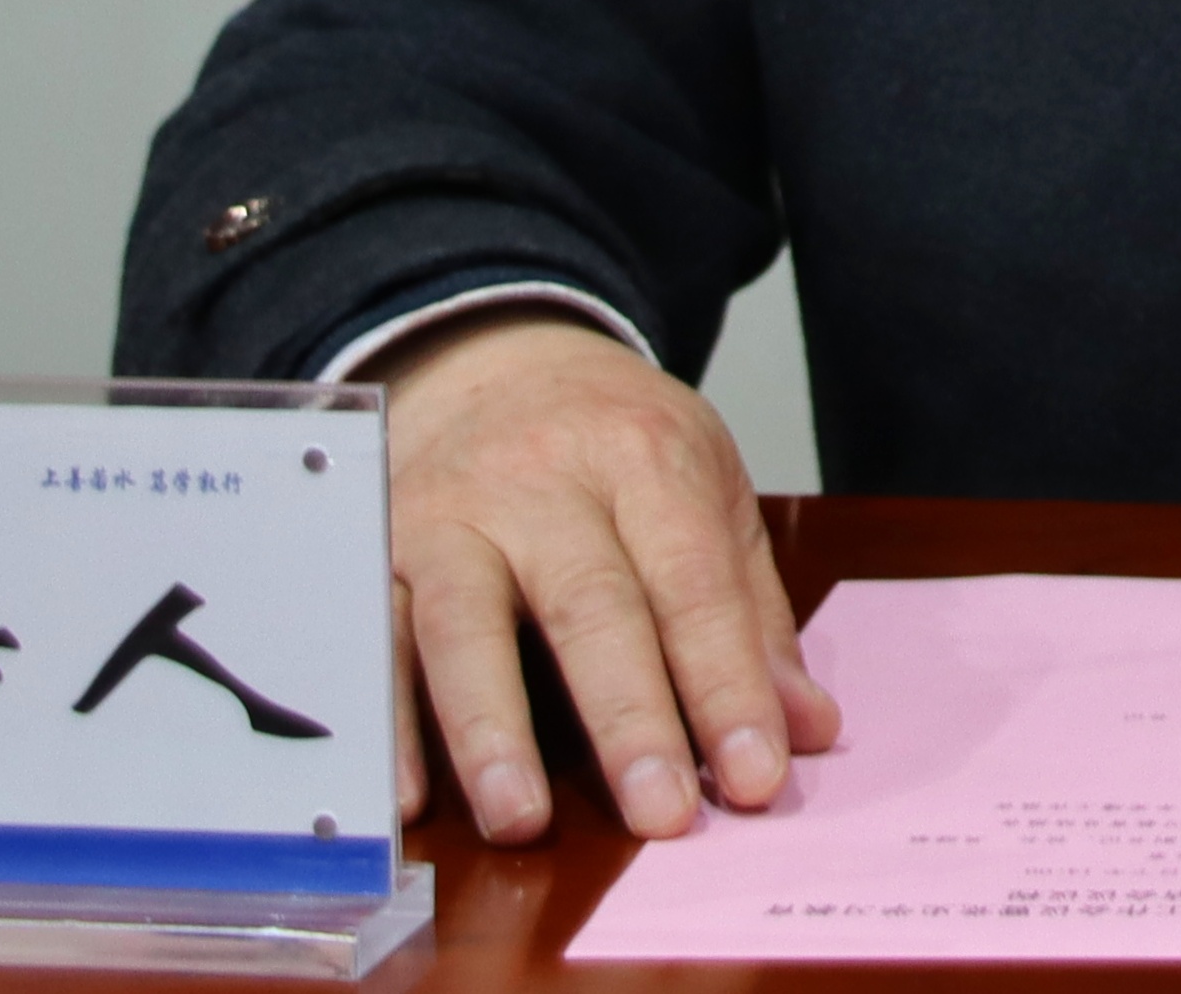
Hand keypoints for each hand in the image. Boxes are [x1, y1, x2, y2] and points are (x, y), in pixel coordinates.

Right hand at [379, 312, 840, 844]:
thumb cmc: (617, 445)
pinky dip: (388, 720)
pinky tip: (408, 796)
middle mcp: (540, 483)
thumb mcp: (705, 491)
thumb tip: (805, 729)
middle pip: (588, 604)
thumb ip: (751, 614)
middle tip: (660, 815)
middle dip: (627, 716)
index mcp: (644, 457)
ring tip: (522, 817)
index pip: (692, 582)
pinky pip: (376, 640)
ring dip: (492, 728)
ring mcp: (450, 516)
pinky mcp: (379, 552)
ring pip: (465, 623)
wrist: (495, 361)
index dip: (725, 684)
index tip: (755, 778)